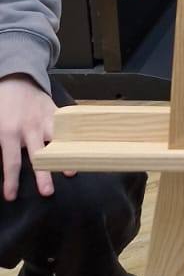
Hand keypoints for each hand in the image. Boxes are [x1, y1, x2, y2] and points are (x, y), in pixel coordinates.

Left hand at [0, 77, 71, 200]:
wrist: (16, 79)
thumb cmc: (3, 105)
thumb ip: (2, 143)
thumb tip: (2, 160)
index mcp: (8, 132)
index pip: (11, 161)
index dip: (11, 180)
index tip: (11, 196)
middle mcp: (29, 128)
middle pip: (38, 155)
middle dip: (43, 174)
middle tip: (47, 192)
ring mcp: (46, 119)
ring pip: (57, 141)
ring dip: (65, 156)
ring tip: (71, 171)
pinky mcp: (57, 113)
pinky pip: (67, 127)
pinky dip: (75, 139)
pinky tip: (83, 151)